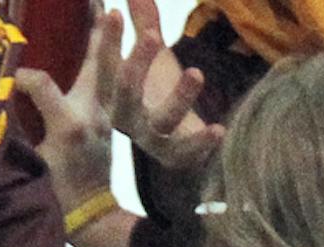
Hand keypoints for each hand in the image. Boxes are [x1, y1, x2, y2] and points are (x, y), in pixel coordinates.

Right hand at [14, 7, 123, 212]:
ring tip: (118, 14)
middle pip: (99, 69)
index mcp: (70, 126)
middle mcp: (92, 116)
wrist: (90, 217)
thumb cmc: (54, 195)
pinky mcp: (108, 121)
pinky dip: (111, 64)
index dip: (20, 76)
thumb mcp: (29, 164)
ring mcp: (105, 118)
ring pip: (112, 74)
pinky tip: (107, 45)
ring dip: (115, 45)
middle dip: (104, 39)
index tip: (6, 76)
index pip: (41, 84)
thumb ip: (13, 133)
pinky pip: (112, 87)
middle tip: (112, 11)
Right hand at [107, 0, 224, 174]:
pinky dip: (201, 143)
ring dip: (179, 98)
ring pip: (160, 121)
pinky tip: (218, 129)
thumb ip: (145, 24)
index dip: (107, 41)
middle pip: (125, 93)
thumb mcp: (151, 56)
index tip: (112, 13)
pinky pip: (185, 153)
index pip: (104, 66)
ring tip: (197, 73)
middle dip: (137, 64)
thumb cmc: (158, 91)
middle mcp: (126, 117)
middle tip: (154, 36)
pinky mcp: (174, 155)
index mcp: (113, 93)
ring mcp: (150, 138)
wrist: (172, 144)